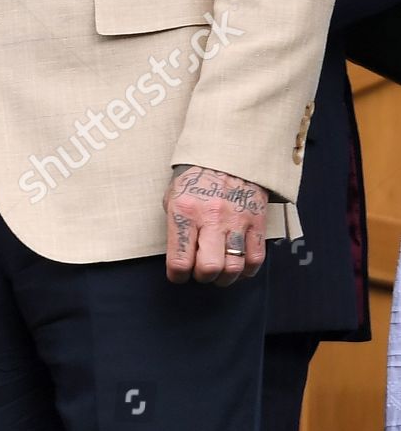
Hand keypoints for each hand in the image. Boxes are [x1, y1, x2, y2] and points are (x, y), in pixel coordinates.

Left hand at [163, 165, 267, 285]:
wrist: (229, 152)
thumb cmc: (196, 176)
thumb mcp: (174, 195)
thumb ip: (176, 225)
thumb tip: (180, 255)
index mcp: (185, 210)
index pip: (179, 260)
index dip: (178, 275)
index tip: (179, 275)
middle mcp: (211, 217)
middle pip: (209, 268)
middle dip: (202, 277)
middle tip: (201, 272)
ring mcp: (237, 221)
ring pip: (233, 267)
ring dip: (224, 277)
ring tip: (219, 271)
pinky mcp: (257, 222)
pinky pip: (255, 259)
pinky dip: (246, 270)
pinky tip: (238, 265)